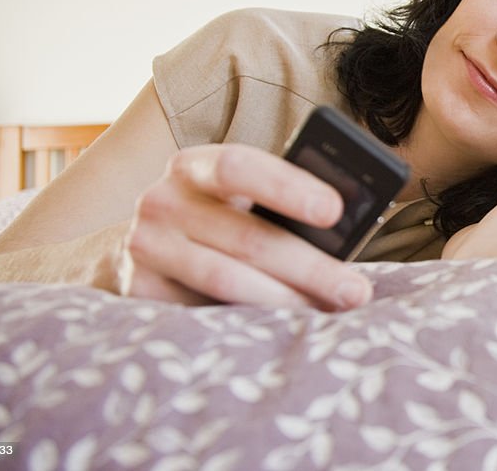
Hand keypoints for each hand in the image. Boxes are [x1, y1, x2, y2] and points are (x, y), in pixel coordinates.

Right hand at [123, 143, 372, 309]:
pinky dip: (249, 325)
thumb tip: (349, 228)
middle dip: (309, 266)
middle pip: (244, 236)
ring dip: (286, 300)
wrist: (142, 250)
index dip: (287, 187)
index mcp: (195, 167)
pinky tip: (284, 330)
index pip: (238, 166)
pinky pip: (202, 315)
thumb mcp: (238, 200)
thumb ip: (277, 205)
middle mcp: (162, 201)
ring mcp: (145, 249)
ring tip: (329, 312)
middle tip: (355, 290)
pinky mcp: (140, 294)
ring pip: (225, 280)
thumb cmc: (217, 219)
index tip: (335, 210)